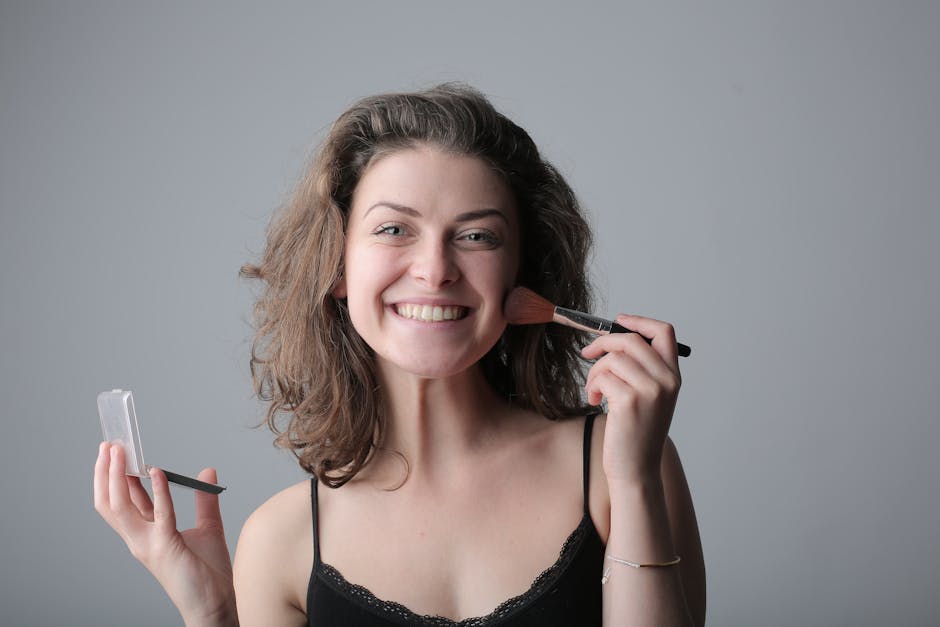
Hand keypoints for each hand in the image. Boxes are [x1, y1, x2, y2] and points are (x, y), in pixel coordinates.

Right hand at [93, 442, 236, 625]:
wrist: (215, 604)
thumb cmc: (208, 573)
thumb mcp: (207, 528)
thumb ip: (205, 501)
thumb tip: (208, 471)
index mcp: (146, 534)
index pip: (123, 500)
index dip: (116, 475)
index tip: (115, 451)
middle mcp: (140, 539)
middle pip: (112, 502)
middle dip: (107, 473)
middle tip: (109, 445)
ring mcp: (148, 545)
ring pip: (121, 507)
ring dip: (119, 477)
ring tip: (121, 452)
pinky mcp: (165, 548)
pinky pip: (159, 514)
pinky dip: (157, 491)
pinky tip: (157, 471)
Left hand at [582, 315, 681, 485]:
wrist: (636, 469)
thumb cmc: (636, 432)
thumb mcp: (649, 396)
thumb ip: (640, 369)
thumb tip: (612, 339)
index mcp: (673, 376)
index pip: (664, 332)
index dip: (639, 321)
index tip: (619, 320)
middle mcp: (666, 380)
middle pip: (631, 339)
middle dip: (603, 343)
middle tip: (588, 354)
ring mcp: (650, 390)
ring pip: (612, 358)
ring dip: (595, 372)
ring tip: (595, 390)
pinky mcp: (630, 401)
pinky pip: (602, 377)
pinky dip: (592, 386)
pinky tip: (596, 401)